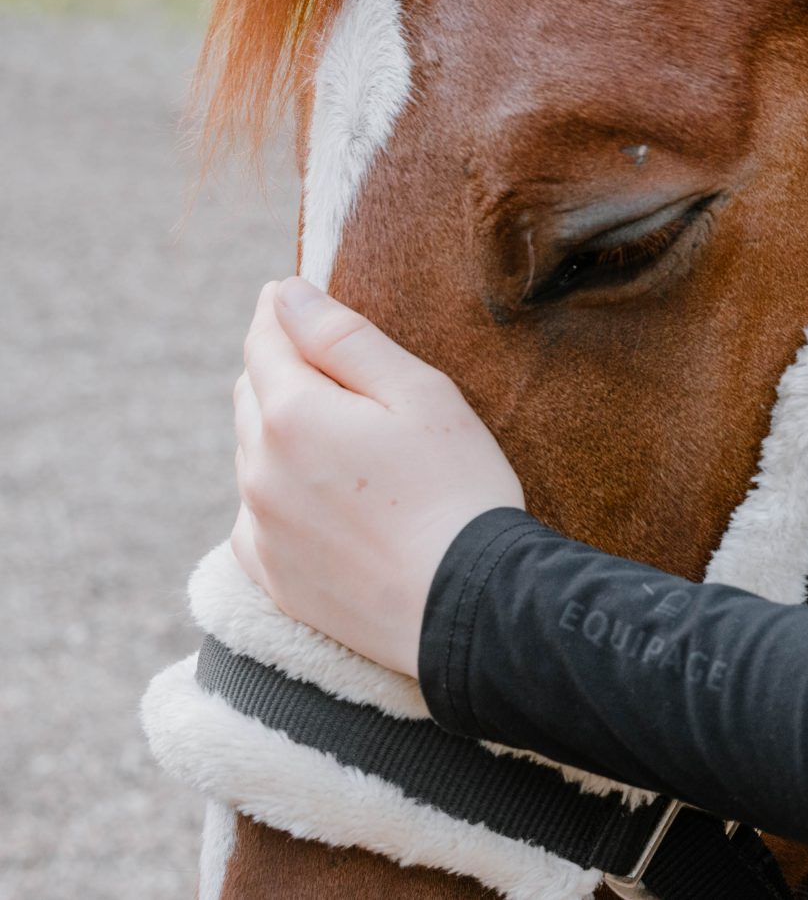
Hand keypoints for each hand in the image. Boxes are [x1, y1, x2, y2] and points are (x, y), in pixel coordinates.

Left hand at [231, 277, 523, 677]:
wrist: (464, 605)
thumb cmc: (456, 488)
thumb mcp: (418, 393)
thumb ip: (344, 338)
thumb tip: (286, 294)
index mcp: (292, 414)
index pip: (265, 340)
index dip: (281, 311)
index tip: (294, 295)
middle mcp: (257, 468)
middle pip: (252, 394)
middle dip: (283, 369)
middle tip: (336, 369)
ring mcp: (258, 526)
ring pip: (253, 454)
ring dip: (282, 432)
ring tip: (345, 440)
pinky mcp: (269, 574)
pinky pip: (258, 514)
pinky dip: (282, 492)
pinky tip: (332, 500)